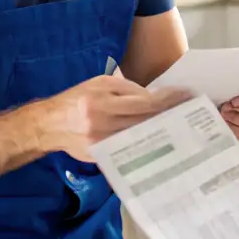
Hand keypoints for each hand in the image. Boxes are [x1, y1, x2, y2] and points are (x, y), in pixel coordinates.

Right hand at [35, 75, 189, 163]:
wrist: (49, 125)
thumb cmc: (76, 99)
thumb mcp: (98, 84)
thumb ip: (125, 89)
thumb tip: (152, 97)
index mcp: (102, 100)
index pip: (142, 101)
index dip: (165, 99)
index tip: (184, 96)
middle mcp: (102, 122)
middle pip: (144, 120)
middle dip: (167, 115)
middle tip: (189, 112)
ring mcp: (101, 142)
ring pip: (139, 136)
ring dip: (160, 131)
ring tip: (179, 126)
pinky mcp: (100, 155)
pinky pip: (128, 149)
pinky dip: (143, 144)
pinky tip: (158, 141)